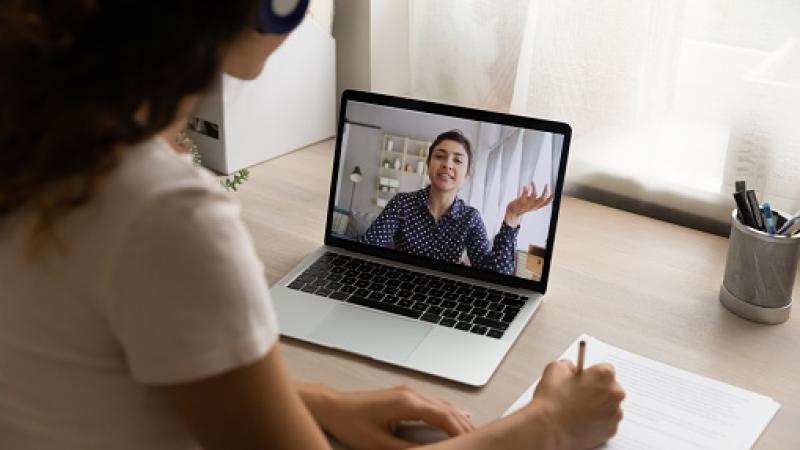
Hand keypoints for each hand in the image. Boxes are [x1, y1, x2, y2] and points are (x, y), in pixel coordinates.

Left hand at [302, 384, 473, 449]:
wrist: (333, 406)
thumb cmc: (351, 423)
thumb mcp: (380, 445)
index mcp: (408, 403)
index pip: (445, 418)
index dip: (462, 432)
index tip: (474, 443)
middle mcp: (410, 394)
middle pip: (448, 410)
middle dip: (466, 425)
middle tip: (481, 440)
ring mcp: (407, 392)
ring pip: (442, 405)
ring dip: (459, 418)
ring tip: (473, 433)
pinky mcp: (402, 395)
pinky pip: (433, 403)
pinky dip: (447, 412)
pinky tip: (455, 417)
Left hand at [504, 182, 553, 227]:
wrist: (512, 212)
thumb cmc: (522, 208)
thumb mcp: (531, 206)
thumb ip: (536, 201)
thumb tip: (540, 195)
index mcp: (536, 207)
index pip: (546, 204)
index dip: (551, 198)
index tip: (554, 192)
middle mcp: (533, 205)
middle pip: (542, 199)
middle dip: (546, 191)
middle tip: (546, 184)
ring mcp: (527, 203)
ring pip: (534, 195)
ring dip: (534, 187)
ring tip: (532, 182)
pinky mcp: (521, 201)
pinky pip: (525, 193)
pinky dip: (526, 188)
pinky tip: (525, 186)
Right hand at [530, 360, 624, 449]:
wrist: (548, 429)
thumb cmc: (552, 401)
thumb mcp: (555, 369)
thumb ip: (569, 365)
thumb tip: (572, 370)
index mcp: (604, 375)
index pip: (606, 370)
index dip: (592, 375)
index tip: (584, 380)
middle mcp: (614, 393)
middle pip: (611, 388)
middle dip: (598, 390)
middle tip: (580, 395)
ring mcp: (614, 414)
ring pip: (610, 406)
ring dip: (599, 406)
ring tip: (578, 410)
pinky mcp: (611, 431)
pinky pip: (607, 422)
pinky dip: (598, 421)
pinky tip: (582, 420)